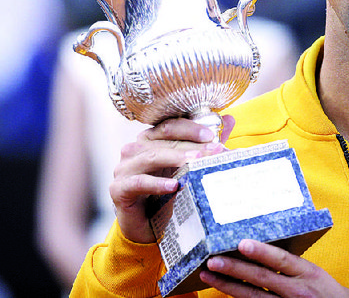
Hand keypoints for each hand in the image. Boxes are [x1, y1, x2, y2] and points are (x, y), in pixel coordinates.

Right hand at [108, 115, 234, 243]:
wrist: (146, 228)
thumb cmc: (166, 194)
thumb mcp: (187, 168)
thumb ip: (205, 144)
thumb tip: (230, 120)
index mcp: (150, 140)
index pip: (170, 126)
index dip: (191, 128)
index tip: (211, 136)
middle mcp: (134, 150)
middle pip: (164, 142)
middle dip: (191, 147)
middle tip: (213, 151)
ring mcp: (124, 168)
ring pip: (152, 157)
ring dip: (175, 159)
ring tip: (195, 163)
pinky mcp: (118, 189)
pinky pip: (138, 182)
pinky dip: (156, 183)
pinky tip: (172, 186)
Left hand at [199, 239, 348, 297]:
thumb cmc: (327, 292)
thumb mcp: (315, 272)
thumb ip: (291, 264)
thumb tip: (261, 247)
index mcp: (307, 273)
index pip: (281, 260)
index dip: (261, 252)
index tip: (241, 243)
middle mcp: (297, 291)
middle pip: (261, 279)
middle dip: (234, 269)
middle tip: (213, 260)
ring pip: (253, 296)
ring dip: (229, 285)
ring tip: (209, 275)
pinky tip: (224, 291)